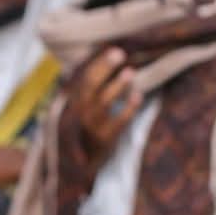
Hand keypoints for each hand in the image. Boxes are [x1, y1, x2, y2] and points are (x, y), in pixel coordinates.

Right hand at [68, 49, 138, 163]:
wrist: (83, 164)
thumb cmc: (90, 128)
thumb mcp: (86, 108)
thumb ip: (93, 89)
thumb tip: (111, 61)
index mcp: (76, 101)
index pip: (85, 78)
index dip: (99, 63)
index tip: (114, 50)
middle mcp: (81, 112)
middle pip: (91, 86)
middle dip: (104, 68)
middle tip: (119, 53)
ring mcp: (92, 126)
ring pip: (103, 103)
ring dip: (117, 86)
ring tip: (130, 72)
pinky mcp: (105, 139)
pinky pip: (118, 122)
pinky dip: (128, 108)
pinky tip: (138, 96)